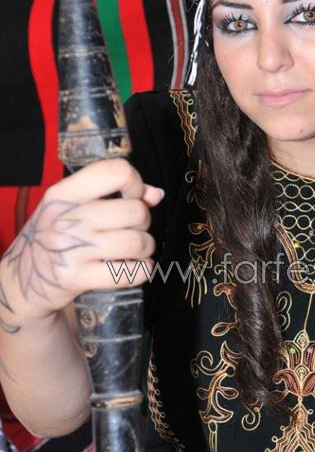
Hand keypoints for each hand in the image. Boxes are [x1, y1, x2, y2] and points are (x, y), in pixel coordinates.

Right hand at [0, 158, 163, 326]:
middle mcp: (66, 219)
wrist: (23, 280)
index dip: (135, 183)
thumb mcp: (72, 209)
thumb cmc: (55, 238)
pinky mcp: (78, 279)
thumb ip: (113, 196)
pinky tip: (134, 268)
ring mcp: (72, 250)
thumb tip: (155, 194)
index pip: (115, 172)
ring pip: (137, 242)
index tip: (132, 197)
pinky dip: (142, 270)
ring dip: (146, 248)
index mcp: (63, 194)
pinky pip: (130, 273)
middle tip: (133, 230)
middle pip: (134, 210)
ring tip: (136, 251)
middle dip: (144, 222)